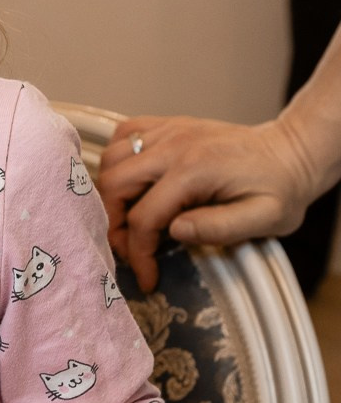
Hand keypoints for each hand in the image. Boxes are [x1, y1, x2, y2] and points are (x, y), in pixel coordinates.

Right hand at [98, 114, 313, 290]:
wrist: (291, 153)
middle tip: (130, 249)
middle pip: (114, 184)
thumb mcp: (265, 218)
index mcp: (194, 170)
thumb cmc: (280, 189)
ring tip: (129, 219)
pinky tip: (131, 181)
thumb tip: (174, 230)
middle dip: (114, 224)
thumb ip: (220, 227)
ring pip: (111, 159)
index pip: (144, 217)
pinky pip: (124, 134)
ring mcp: (169, 131)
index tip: (147, 277)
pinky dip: (117, 160)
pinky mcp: (169, 126)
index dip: (138, 253)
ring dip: (111, 193)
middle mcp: (174, 145)